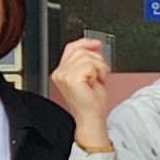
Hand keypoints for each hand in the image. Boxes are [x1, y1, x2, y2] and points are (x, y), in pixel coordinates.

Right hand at [45, 34, 115, 150]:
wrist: (91, 117)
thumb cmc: (91, 101)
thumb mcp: (91, 74)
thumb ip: (89, 58)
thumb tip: (95, 44)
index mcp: (62, 70)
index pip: (72, 47)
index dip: (85, 43)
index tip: (96, 44)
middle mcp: (60, 72)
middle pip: (82, 51)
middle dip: (97, 61)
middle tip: (98, 76)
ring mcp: (63, 75)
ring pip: (87, 57)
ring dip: (99, 68)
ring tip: (96, 80)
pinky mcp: (70, 78)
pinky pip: (90, 65)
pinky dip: (97, 73)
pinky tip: (94, 83)